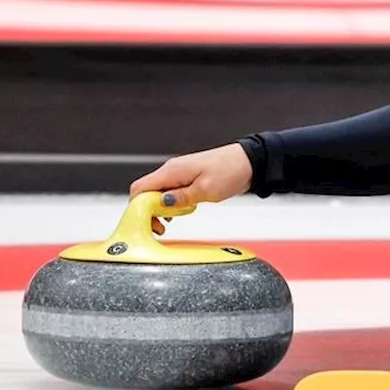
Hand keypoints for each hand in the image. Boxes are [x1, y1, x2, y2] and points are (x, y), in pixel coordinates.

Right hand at [128, 143, 252, 234]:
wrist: (250, 162)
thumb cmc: (231, 171)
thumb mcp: (205, 190)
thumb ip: (180, 198)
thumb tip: (160, 204)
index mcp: (171, 171)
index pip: (139, 189)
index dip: (138, 208)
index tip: (150, 222)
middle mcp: (172, 170)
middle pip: (146, 193)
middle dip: (150, 211)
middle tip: (162, 226)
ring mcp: (180, 174)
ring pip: (159, 193)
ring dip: (162, 209)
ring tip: (174, 219)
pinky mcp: (188, 178)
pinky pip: (172, 192)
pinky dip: (173, 204)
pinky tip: (183, 211)